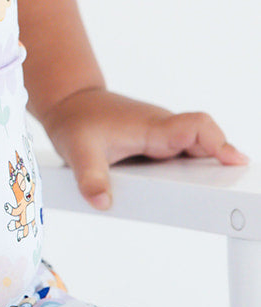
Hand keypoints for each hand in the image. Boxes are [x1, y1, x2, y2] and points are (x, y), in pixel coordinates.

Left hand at [40, 87, 248, 210]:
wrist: (71, 104)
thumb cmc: (78, 121)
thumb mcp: (77, 150)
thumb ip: (89, 176)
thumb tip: (101, 202)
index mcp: (152, 127)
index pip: (196, 127)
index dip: (218, 143)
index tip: (234, 162)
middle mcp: (163, 130)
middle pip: (205, 143)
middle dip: (219, 165)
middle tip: (229, 193)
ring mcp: (162, 138)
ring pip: (196, 151)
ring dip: (206, 171)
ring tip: (215, 198)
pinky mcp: (157, 145)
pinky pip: (182, 156)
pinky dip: (191, 171)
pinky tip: (192, 191)